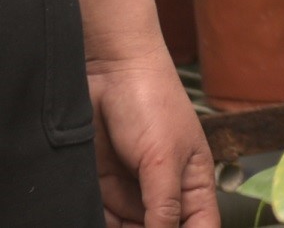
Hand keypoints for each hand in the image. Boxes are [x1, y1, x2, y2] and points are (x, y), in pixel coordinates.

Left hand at [90, 41, 216, 226]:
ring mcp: (132, 190)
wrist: (107, 70)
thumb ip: (164, 205)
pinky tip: (90, 219)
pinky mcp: (103, 185)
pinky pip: (103, 218)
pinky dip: (98, 222)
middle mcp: (164, 190)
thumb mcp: (163, 158)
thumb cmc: (151, 100)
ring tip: (114, 224)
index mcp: (192, 183)